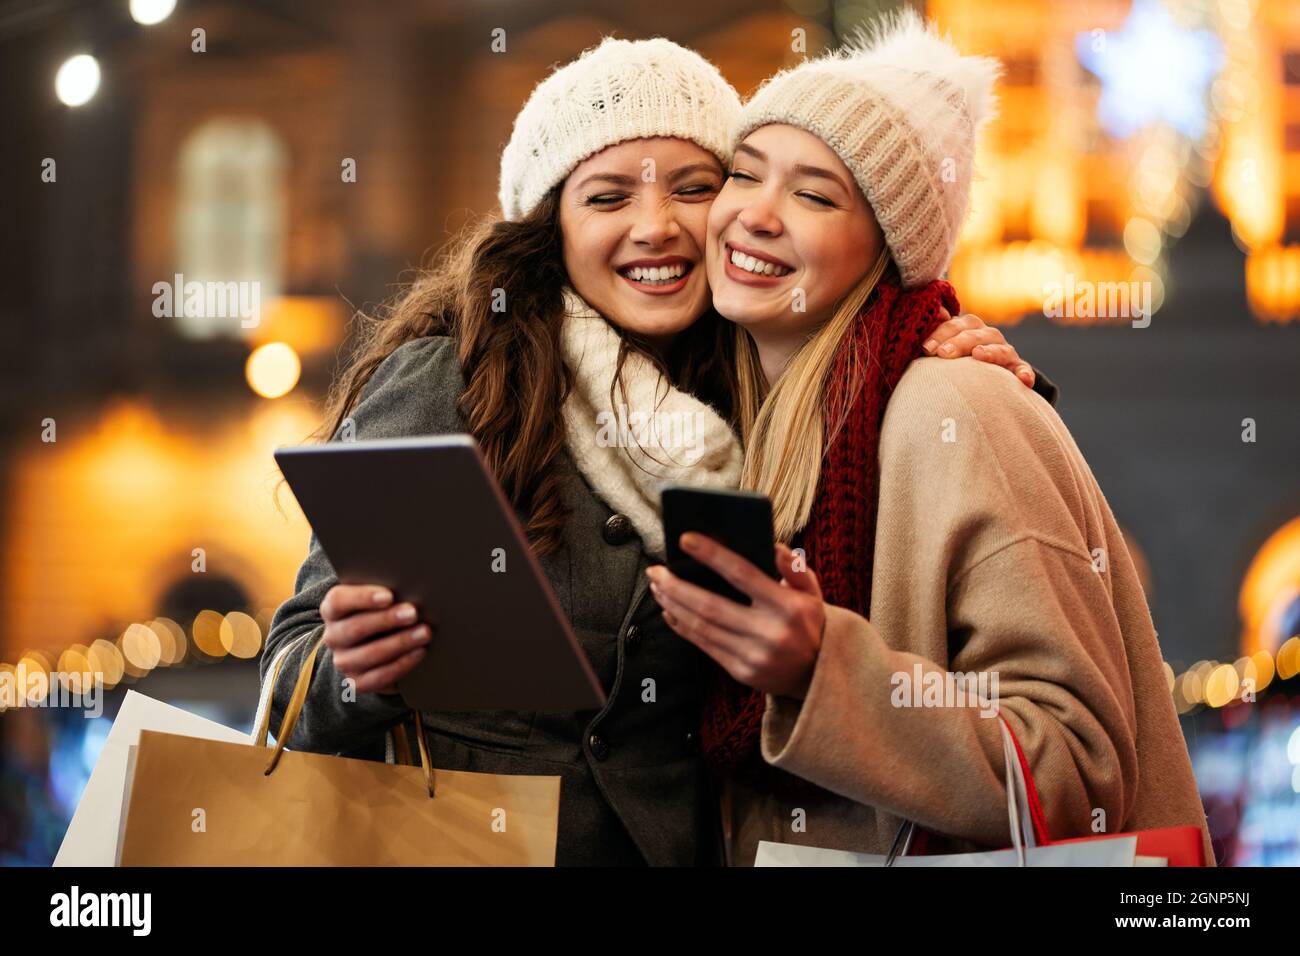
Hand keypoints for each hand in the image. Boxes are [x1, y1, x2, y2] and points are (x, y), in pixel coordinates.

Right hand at [320, 584, 431, 694]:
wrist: (372, 645)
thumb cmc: (379, 612)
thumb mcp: (377, 599)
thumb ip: (386, 592)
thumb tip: (411, 585)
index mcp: (333, 610)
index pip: (338, 601)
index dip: (362, 598)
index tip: (389, 596)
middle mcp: (333, 636)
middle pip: (356, 627)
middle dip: (387, 620)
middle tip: (413, 613)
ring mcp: (343, 661)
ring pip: (370, 654)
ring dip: (400, 642)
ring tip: (424, 632)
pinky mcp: (357, 682)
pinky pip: (379, 677)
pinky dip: (402, 664)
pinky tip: (419, 652)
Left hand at [646, 536, 824, 698]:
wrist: (817, 675)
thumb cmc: (809, 623)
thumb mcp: (812, 592)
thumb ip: (795, 567)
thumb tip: (774, 546)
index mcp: (787, 607)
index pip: (742, 574)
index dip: (712, 555)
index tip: (685, 539)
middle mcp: (769, 633)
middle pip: (711, 606)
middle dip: (677, 586)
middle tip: (655, 569)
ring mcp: (753, 656)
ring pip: (701, 627)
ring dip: (673, 605)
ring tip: (657, 586)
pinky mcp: (741, 672)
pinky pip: (703, 645)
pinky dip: (682, 626)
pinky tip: (670, 610)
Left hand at [927, 308, 1035, 388]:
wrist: (981, 377)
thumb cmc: (953, 360)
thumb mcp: (941, 346)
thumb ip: (932, 333)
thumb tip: (930, 310)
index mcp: (968, 328)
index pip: (956, 325)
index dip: (941, 333)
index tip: (926, 348)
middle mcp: (988, 336)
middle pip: (976, 334)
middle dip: (959, 342)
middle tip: (943, 353)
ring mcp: (1005, 352)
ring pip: (1000, 348)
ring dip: (990, 351)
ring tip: (977, 355)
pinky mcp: (1017, 369)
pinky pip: (1023, 370)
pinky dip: (1025, 373)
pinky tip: (1024, 381)